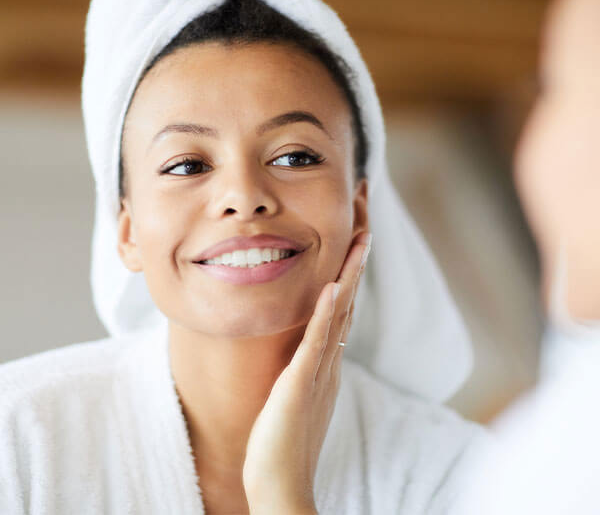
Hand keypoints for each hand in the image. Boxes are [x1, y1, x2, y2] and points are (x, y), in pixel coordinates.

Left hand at [242, 231, 371, 513]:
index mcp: (326, 364)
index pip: (342, 311)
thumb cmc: (283, 443)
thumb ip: (306, 370)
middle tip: (366, 229)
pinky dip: (325, 313)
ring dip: (350, 277)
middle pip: (348, 305)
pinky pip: (315, 343)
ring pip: (339, 316)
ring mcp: (318, 372)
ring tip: (359, 242)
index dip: (349, 277)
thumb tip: (309, 349)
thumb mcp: (298, 396)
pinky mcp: (300, 384)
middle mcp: (329, 363)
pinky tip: (333, 287)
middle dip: (357, 266)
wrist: (281, 486)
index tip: (354, 245)